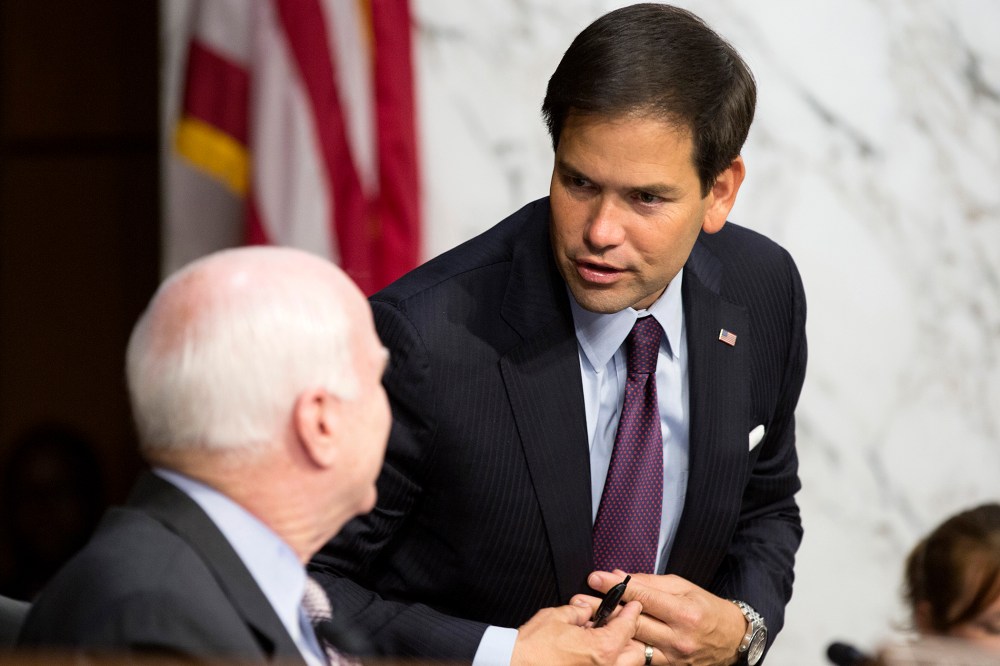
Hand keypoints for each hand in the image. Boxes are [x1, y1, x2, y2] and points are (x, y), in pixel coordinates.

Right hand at [511, 598, 645, 665]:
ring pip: (625, 665)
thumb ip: (579, 611)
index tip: (633, 605)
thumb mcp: (557, 616)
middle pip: (637, 654)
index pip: (628, 627)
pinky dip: (606, 660)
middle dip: (631, 637)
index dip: (631, 612)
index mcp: (602, 649)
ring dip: (620, 651)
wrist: (513, 665)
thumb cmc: (533, 646)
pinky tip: (592, 651)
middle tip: (619, 622)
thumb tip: (586, 610)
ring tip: (604, 638)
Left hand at [578, 571, 746, 665]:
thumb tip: (620, 575)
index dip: (617, 586)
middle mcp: (677, 637)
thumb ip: (650, 582)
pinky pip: (640, 658)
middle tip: (579, 600)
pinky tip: (604, 638)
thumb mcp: (684, 587)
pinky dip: (621, 646)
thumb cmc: (708, 608)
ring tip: (584, 620)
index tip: (595, 578)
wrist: (732, 640)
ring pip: (632, 643)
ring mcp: (672, 656)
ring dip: (606, 631)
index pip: (643, 597)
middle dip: (604, 609)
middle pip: (633, 622)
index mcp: (684, 612)